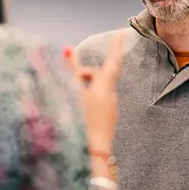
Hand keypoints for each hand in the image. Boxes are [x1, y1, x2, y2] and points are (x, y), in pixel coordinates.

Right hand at [64, 32, 124, 158]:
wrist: (91, 155)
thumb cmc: (80, 121)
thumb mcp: (73, 92)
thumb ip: (70, 71)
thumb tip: (68, 48)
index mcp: (104, 87)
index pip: (113, 61)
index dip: (115, 47)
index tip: (121, 34)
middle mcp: (110, 97)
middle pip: (97, 76)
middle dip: (83, 74)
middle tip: (67, 79)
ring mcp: (109, 110)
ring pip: (95, 90)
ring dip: (82, 88)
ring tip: (69, 100)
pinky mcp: (106, 121)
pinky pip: (96, 102)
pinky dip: (85, 100)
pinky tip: (76, 113)